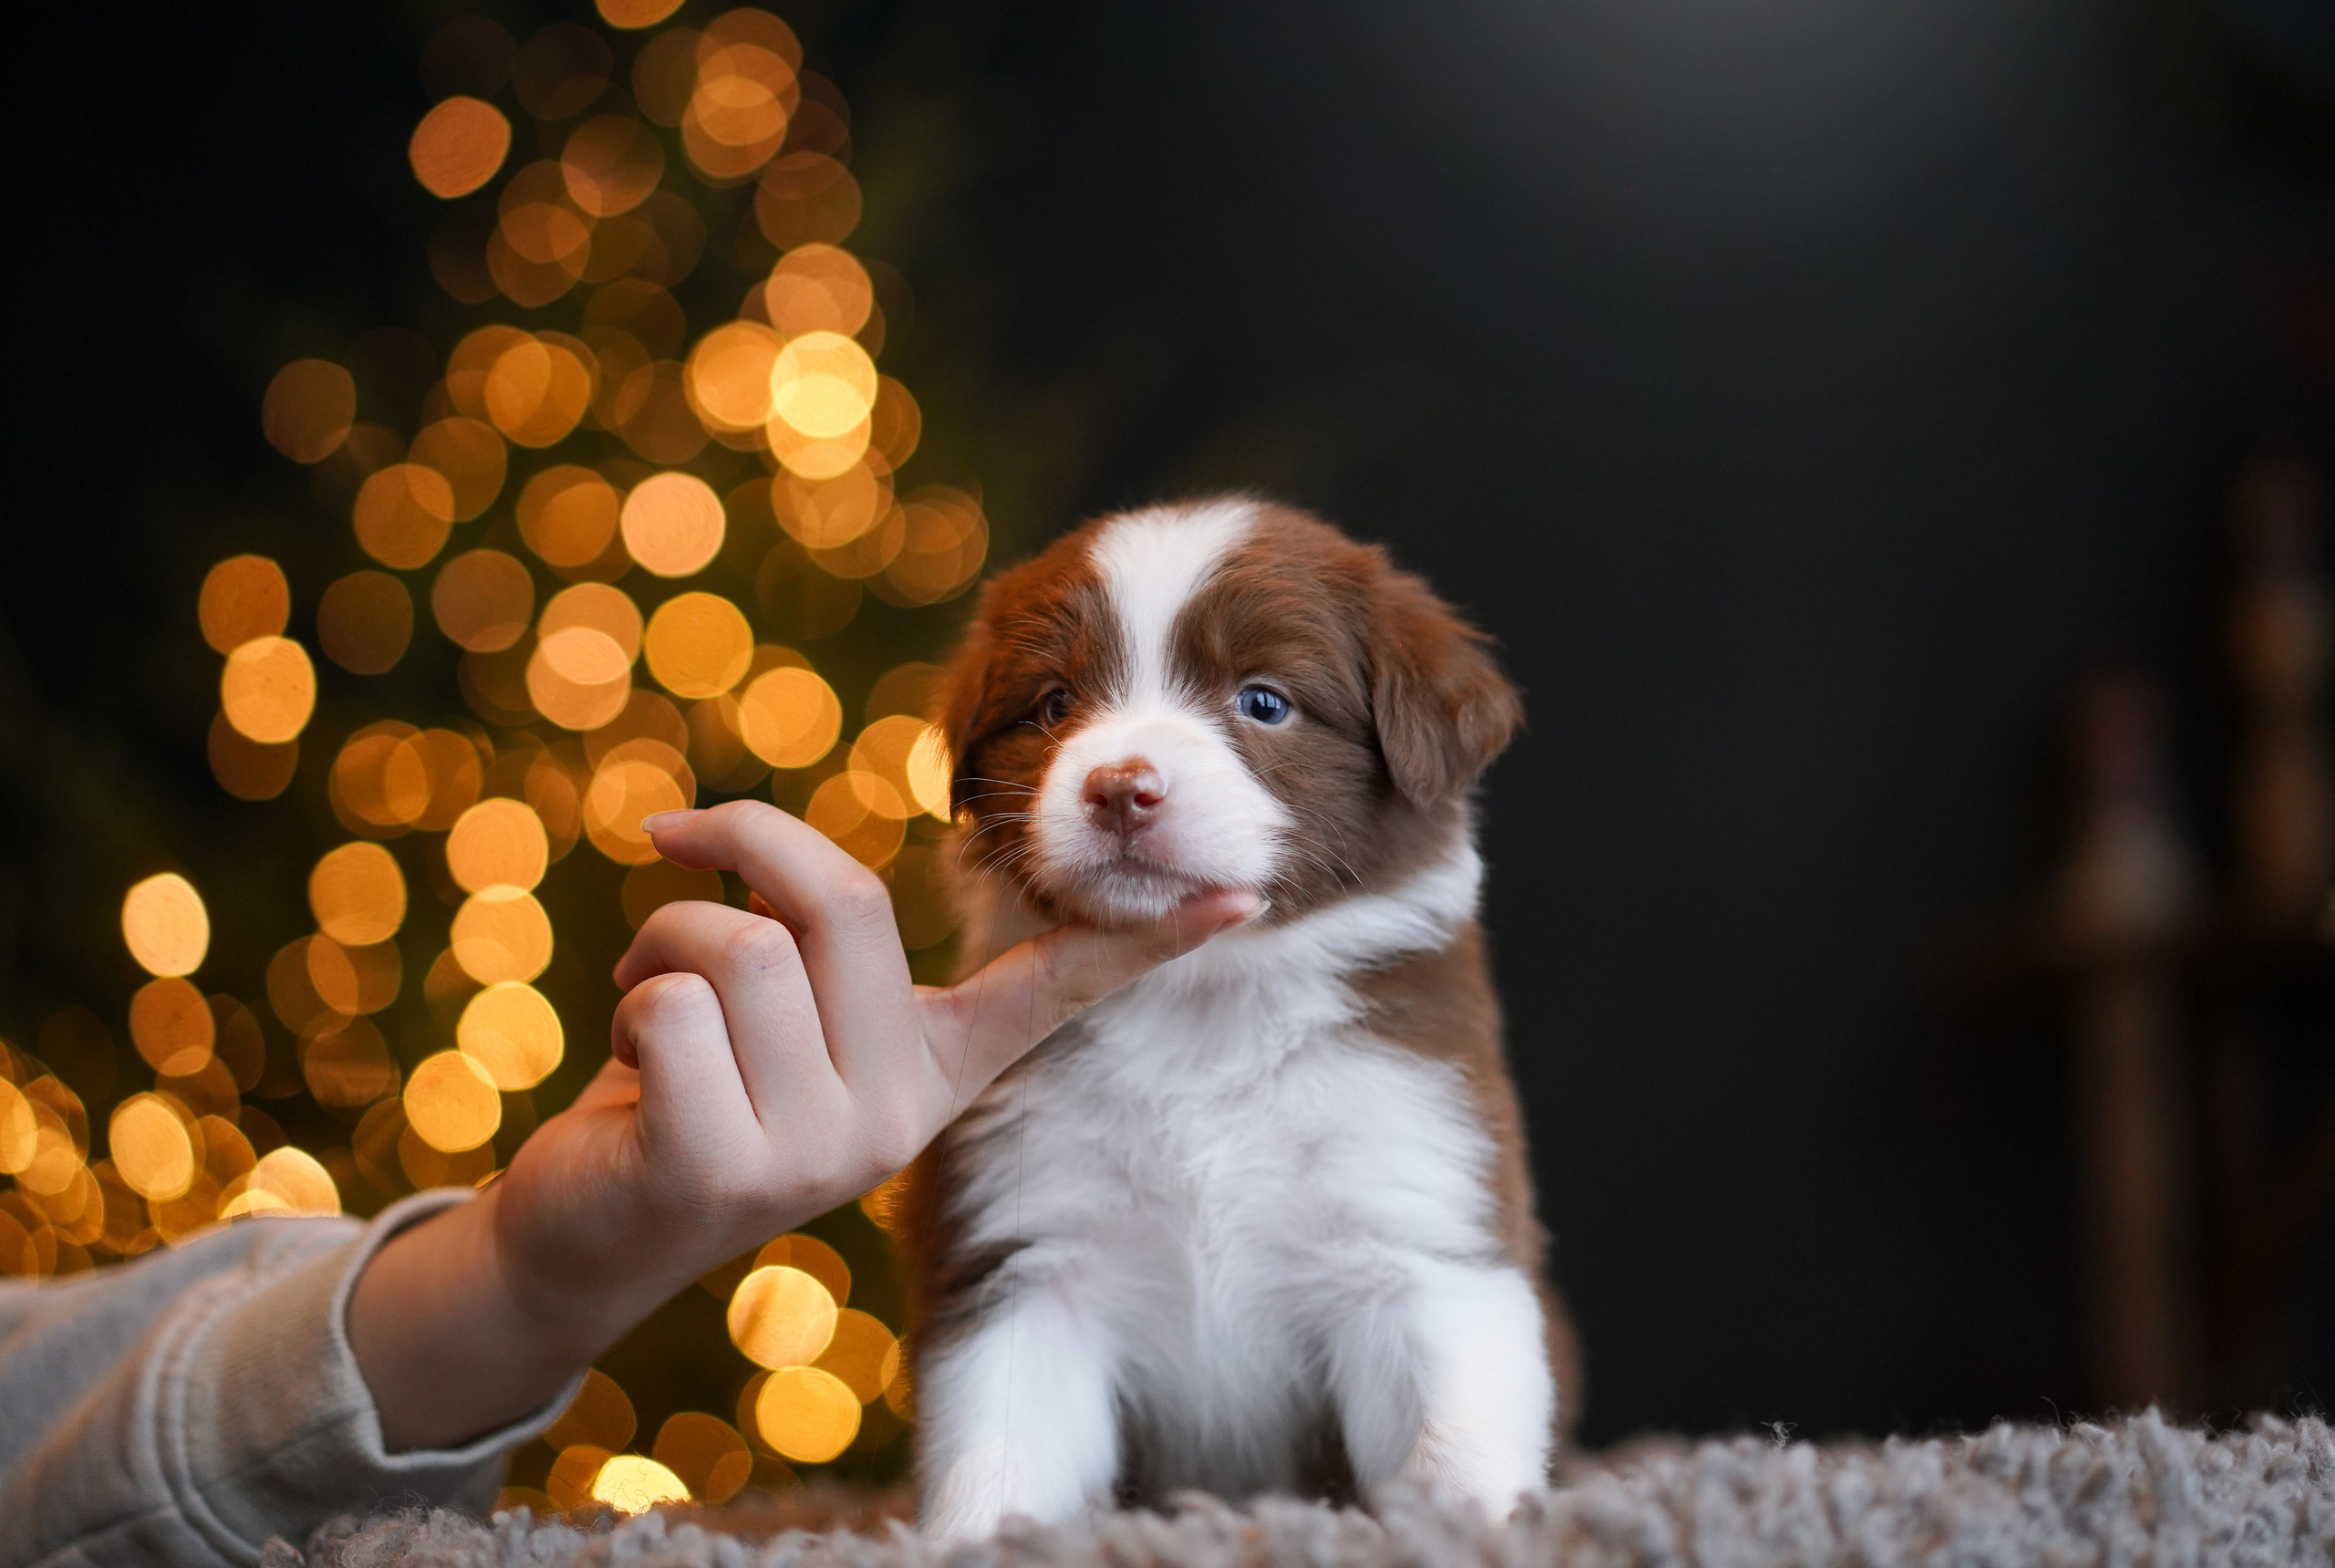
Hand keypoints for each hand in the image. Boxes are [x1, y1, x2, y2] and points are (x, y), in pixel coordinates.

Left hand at [348, 800, 1255, 1450]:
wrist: (585, 1230)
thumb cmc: (682, 1083)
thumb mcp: (771, 1001)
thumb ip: (803, 934)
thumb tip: (751, 837)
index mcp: (933, 1065)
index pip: (1054, 988)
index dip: (1142, 934)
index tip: (1242, 895)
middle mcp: (901, 1113)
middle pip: (843, 899)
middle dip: (738, 848)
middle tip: (678, 862)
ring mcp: (826, 1151)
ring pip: (741, 945)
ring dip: (660, 941)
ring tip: (653, 1011)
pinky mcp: (731, 1169)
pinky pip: (675, 1004)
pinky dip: (628, 1003)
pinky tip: (632, 1082)